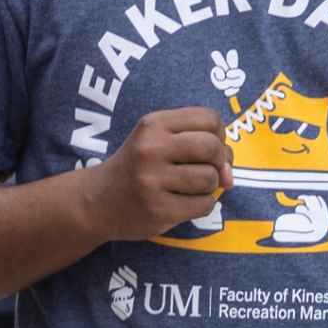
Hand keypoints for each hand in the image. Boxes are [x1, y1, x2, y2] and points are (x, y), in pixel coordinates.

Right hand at [84, 108, 230, 239]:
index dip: (219, 134)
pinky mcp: (158, 209)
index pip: (209, 118)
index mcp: (153, 124)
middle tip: (205, 168)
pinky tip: (184, 202)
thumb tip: (229, 174)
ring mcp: (152, 180)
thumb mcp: (159, 142)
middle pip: (212, 147)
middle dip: (219, 160)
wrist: (97, 201)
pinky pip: (203, 205)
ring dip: (210, 186)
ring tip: (191, 187)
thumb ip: (199, 146)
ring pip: (210, 178)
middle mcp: (151, 148)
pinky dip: (202, 205)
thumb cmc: (138, 168)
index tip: (208, 146)